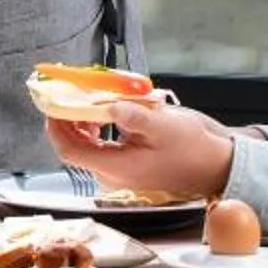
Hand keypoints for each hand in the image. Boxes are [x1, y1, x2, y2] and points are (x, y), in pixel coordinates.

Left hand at [44, 101, 234, 200]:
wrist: (215, 165)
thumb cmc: (194, 149)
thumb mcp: (164, 126)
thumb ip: (133, 116)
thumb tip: (109, 105)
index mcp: (116, 167)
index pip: (69, 150)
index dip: (55, 126)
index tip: (52, 102)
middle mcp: (112, 174)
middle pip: (73, 147)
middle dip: (66, 119)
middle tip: (66, 93)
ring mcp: (118, 172)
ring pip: (85, 146)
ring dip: (80, 122)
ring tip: (86, 99)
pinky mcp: (126, 166)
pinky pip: (99, 147)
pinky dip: (94, 127)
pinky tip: (103, 112)